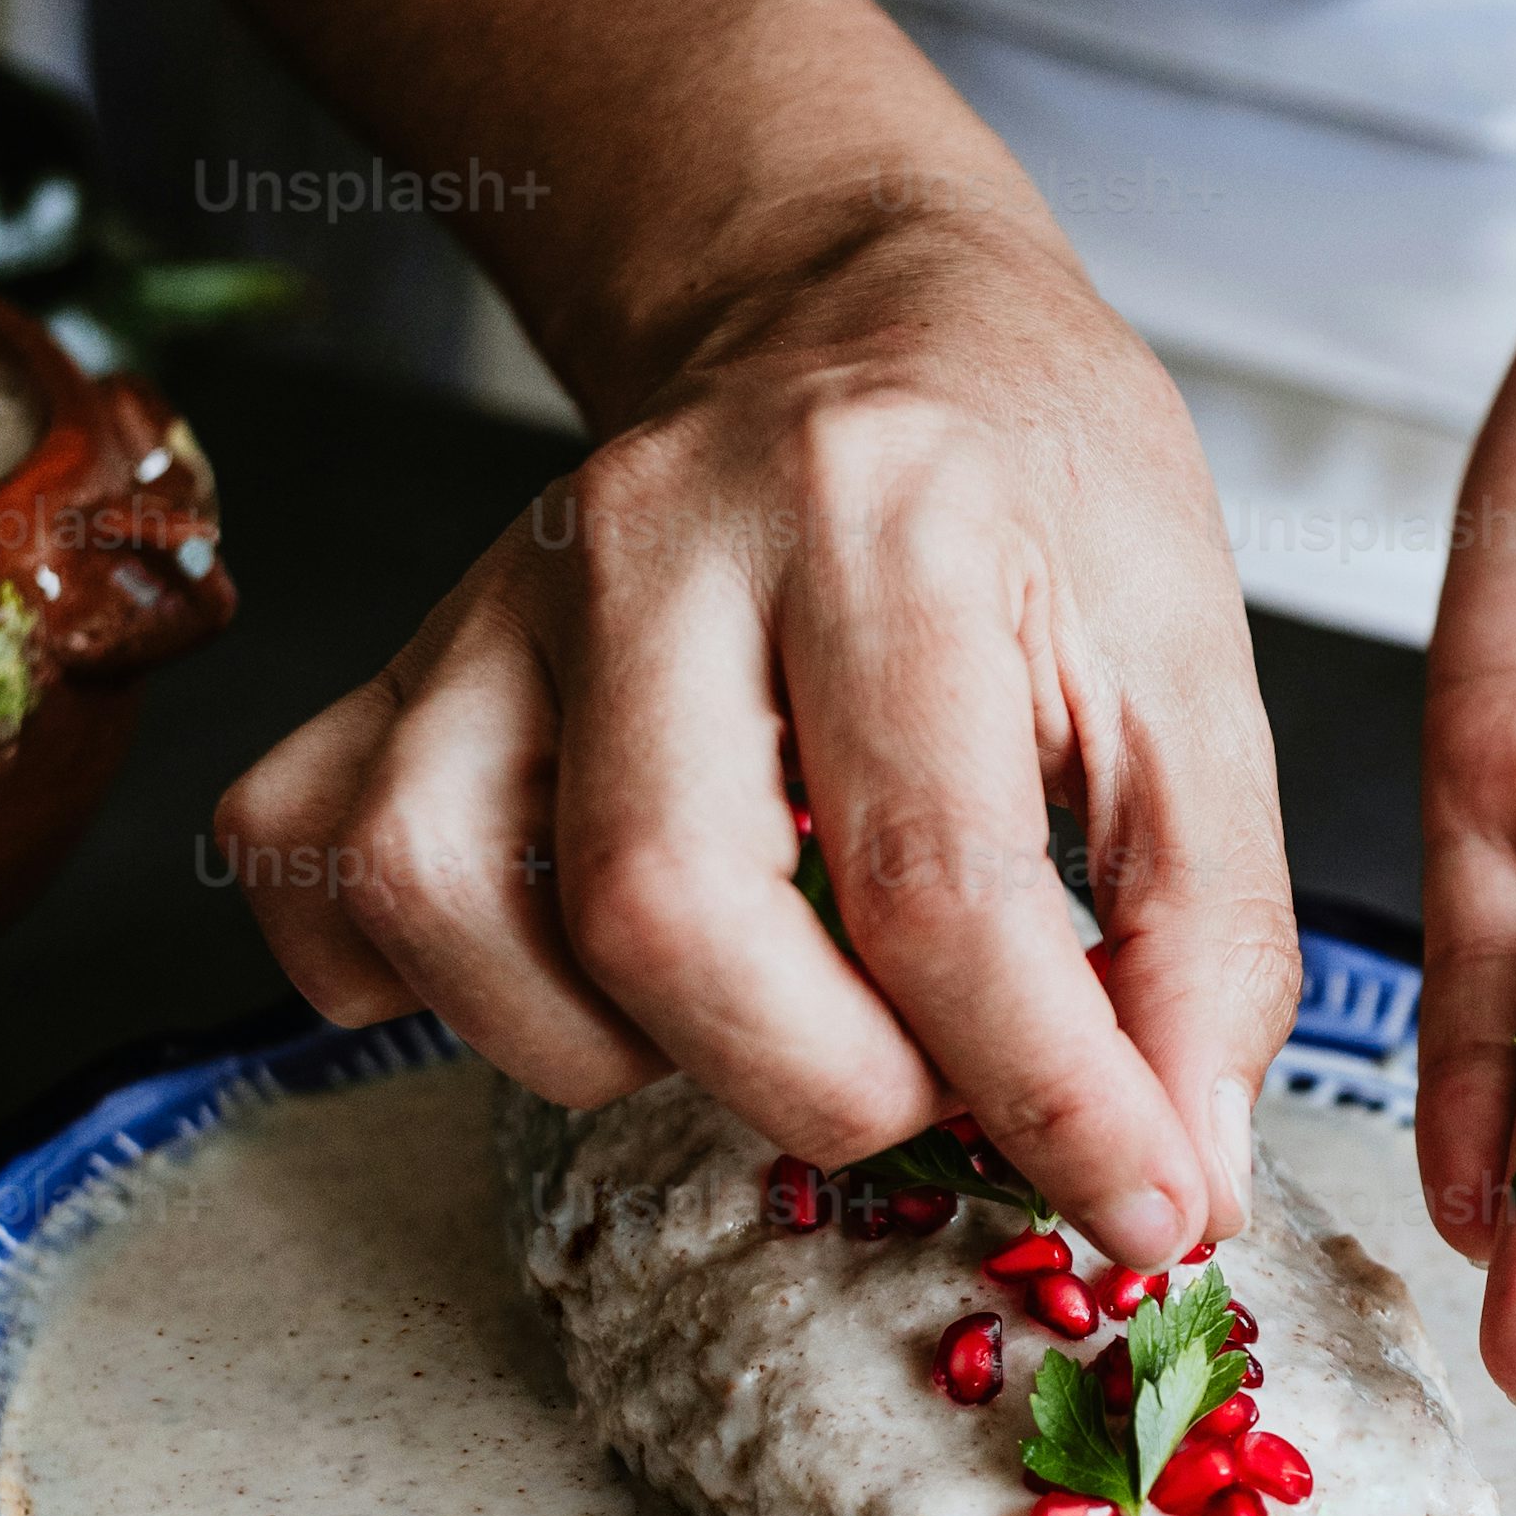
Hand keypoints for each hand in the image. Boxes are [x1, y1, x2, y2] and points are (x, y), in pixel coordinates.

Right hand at [216, 190, 1297, 1273]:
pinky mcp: (405, 662)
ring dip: (605, 1046)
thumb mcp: (1191, 671)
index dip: (1050, 1094)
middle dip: (822, 1084)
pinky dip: (404, 976)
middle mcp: (653, 541)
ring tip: (751, 1010)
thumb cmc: (1025, 485)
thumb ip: (1205, 933)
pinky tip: (562, 970)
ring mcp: (495, 601)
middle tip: (927, 1081)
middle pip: (662, 911)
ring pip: (443, 895)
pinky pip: (309, 862)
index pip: (936, 881)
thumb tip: (1174, 1181)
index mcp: (885, 516)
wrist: (855, 311)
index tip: (1138, 1203)